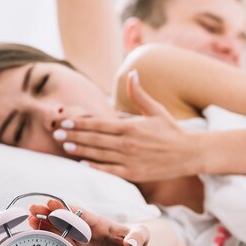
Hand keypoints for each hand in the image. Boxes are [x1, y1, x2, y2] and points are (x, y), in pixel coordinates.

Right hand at [28, 199, 149, 245]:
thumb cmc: (137, 244)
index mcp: (98, 224)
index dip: (66, 208)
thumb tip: (132, 244)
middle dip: (48, 216)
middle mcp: (85, 235)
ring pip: (58, 238)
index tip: (51, 203)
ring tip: (29, 224)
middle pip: (63, 224)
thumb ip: (139, 237)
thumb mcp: (143, 238)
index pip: (79, 214)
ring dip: (43, 231)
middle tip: (32, 210)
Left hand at [52, 70, 201, 181]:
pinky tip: (83, 164)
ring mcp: (130, 159)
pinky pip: (111, 170)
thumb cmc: (171, 131)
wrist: (189, 153)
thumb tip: (132, 73)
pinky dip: (96, 167)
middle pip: (95, 139)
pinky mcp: (134, 173)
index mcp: (131, 126)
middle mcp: (128, 143)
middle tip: (56, 134)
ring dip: (80, 150)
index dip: (80, 123)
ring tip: (65, 146)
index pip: (99, 124)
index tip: (64, 122)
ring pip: (99, 154)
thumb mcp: (156, 110)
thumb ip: (139, 94)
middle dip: (74, 136)